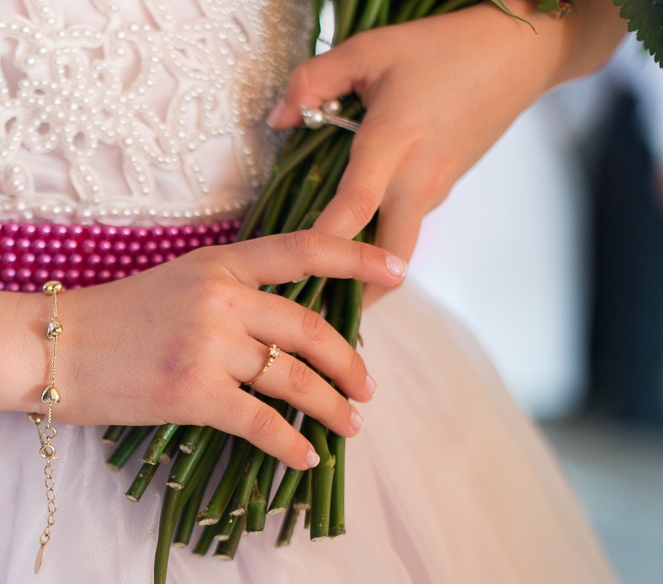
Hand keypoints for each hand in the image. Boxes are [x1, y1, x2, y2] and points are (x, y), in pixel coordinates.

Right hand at [53, 231, 406, 468]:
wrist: (51, 347)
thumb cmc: (108, 320)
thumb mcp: (174, 285)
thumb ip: (228, 295)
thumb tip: (281, 330)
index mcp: (218, 265)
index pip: (303, 250)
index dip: (357, 260)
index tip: (397, 272)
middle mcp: (221, 299)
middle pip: (309, 329)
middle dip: (349, 364)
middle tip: (366, 388)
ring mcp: (208, 347)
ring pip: (293, 379)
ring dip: (329, 407)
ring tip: (348, 426)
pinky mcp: (194, 394)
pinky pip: (262, 422)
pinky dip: (290, 444)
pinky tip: (304, 456)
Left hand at [268, 2, 621, 280]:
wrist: (519, 54)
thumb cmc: (440, 47)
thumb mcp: (368, 50)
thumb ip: (314, 83)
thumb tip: (278, 120)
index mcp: (392, 145)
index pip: (351, 210)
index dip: (320, 247)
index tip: (291, 277)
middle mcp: (415, 181)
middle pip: (386, 260)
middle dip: (353, 295)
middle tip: (314, 322)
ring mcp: (433, 192)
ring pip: (396, 249)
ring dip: (363, 275)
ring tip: (319, 295)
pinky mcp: (442, 191)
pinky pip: (403, 227)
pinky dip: (376, 243)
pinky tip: (345, 244)